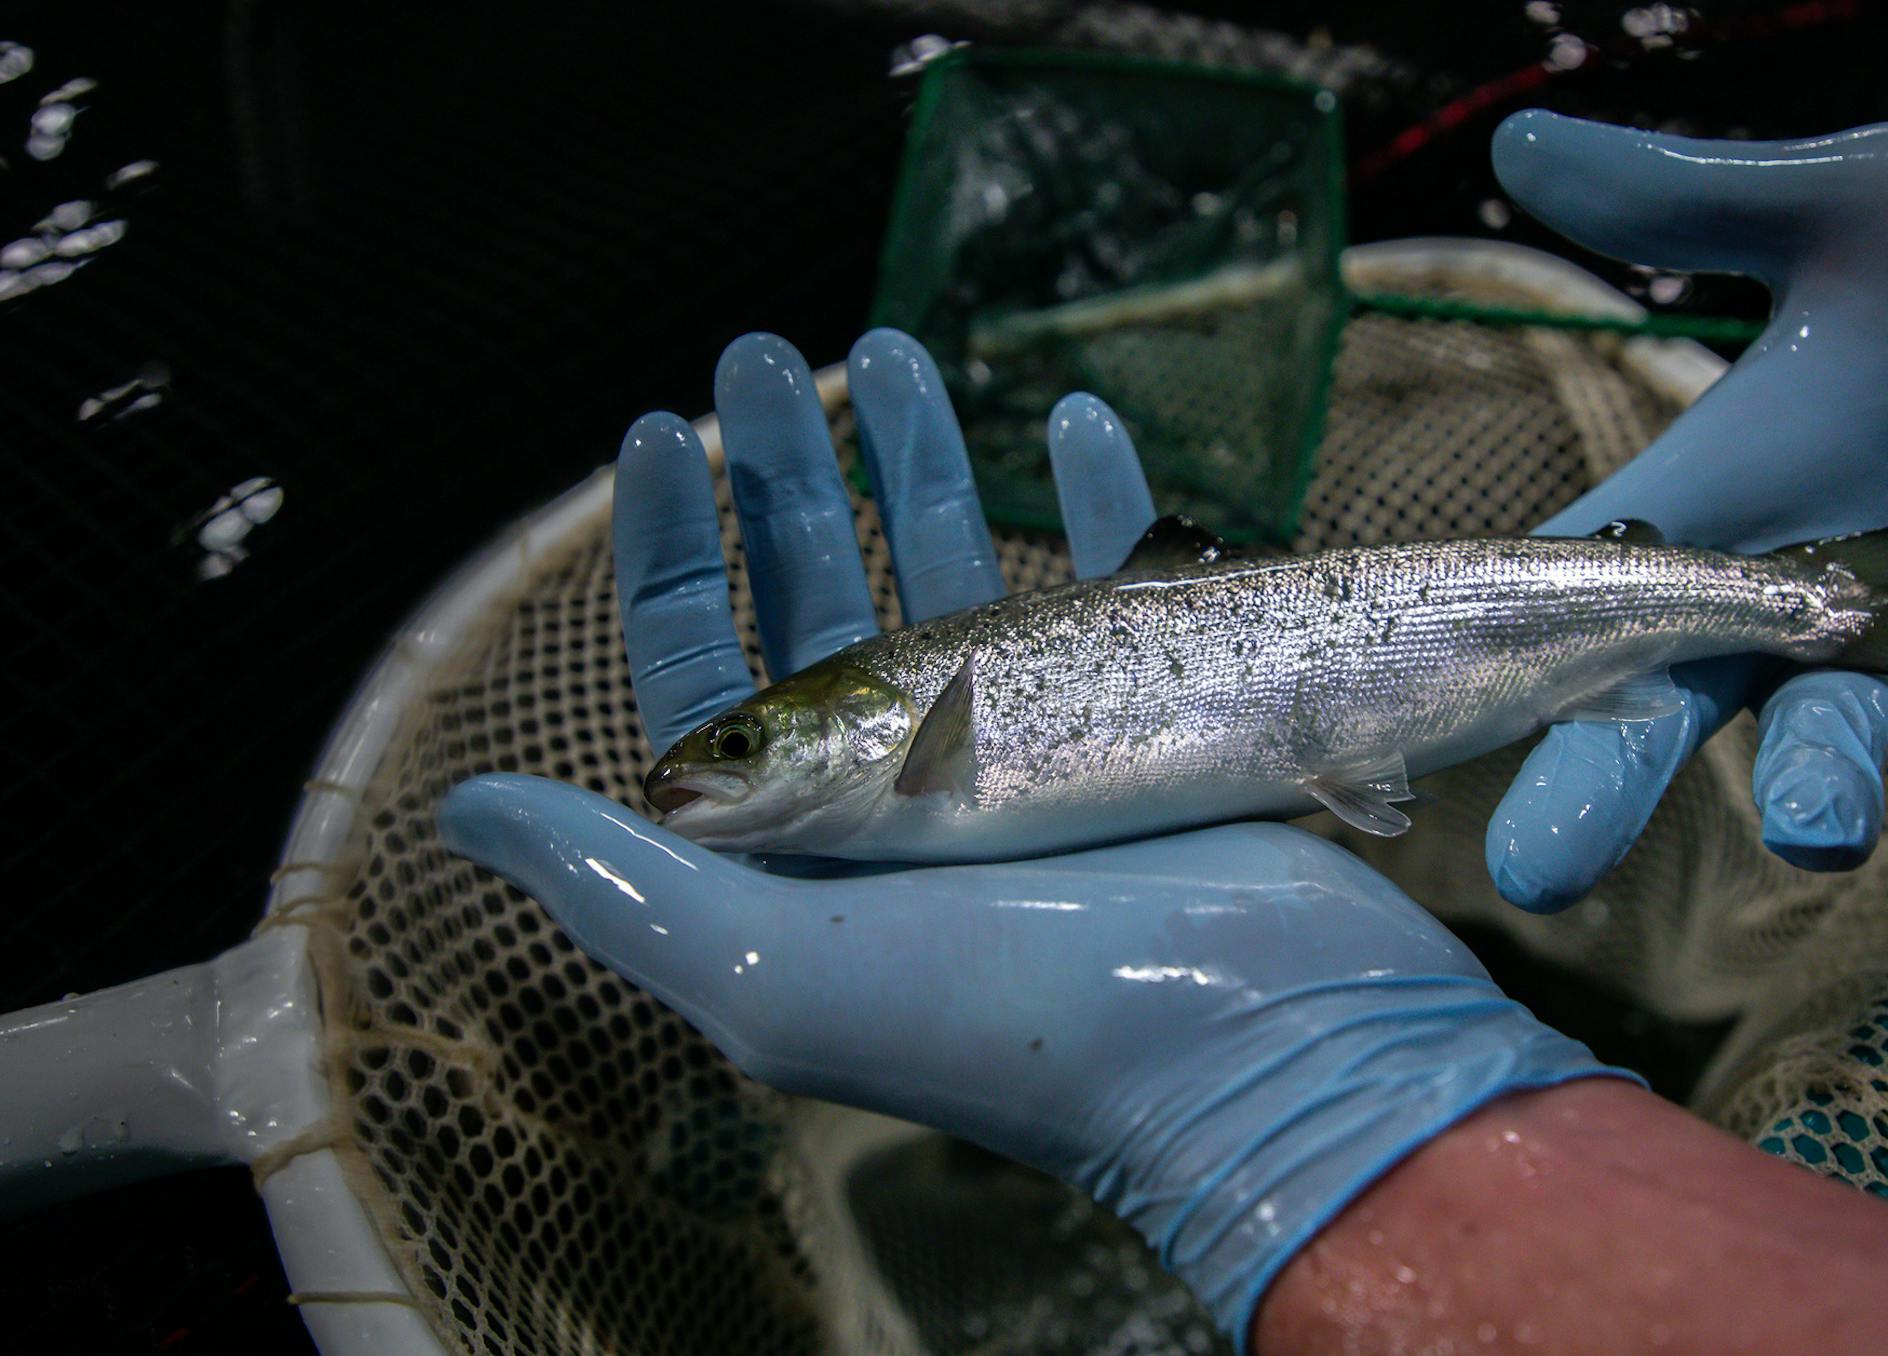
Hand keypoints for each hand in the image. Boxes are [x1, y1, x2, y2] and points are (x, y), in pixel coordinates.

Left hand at [439, 328, 1625, 1345]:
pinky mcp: (1153, 727)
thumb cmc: (1010, 1019)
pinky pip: (1118, 582)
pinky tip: (1076, 419)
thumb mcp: (772, 969)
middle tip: (767, 359)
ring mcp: (1034, 759)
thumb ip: (622, 881)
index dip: (671, 558)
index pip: (709, 681)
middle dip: (786, 479)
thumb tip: (463, 809)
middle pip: (824, 604)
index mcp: (807, 851)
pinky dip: (1098, 501)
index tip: (655, 434)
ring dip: (921, 464)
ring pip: (958, 578)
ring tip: (894, 353)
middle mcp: (907, 801)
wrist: (1260, 1054)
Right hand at [1485, 111, 1887, 910]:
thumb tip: (1513, 136)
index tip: (1426, 724)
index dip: (1508, 645)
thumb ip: (1693, 198)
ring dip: (1825, 776)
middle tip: (1537, 871)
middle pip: (1677, 690)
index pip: (1590, 575)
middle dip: (1606, 778)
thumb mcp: (1858, 202)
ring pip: (1847, 722)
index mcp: (1736, 478)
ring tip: (1813, 831)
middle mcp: (1811, 569)